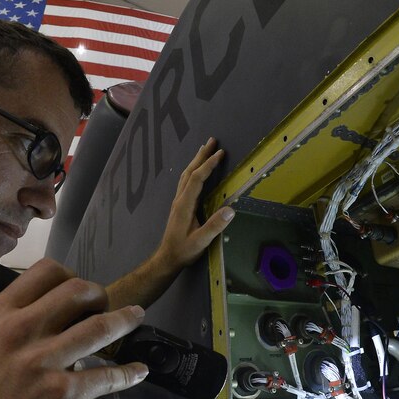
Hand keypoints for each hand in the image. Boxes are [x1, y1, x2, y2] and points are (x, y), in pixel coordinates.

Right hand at [0, 258, 147, 398]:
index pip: (46, 271)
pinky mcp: (63, 395)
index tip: (80, 291)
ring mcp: (43, 363)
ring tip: (135, 317)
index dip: (72, 277)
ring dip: (126, 319)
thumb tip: (54, 315)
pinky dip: (130, 372)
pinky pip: (108, 375)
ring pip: (101, 326)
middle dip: (100, 295)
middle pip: (78, 291)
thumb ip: (14, 326)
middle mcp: (20, 332)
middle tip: (105, 307)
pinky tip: (138, 371)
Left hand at [155, 137, 234, 268]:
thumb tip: (230, 210)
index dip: (208, 165)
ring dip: (196, 161)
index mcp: (185, 205)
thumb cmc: (184, 250)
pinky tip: (196, 171)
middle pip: (189, 172)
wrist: (167, 258)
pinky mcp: (179, 206)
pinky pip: (185, 182)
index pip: (197, 179)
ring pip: (185, 175)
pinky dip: (193, 171)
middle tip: (212, 141)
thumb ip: (214, 226)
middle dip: (201, 155)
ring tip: (204, 149)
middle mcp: (179, 199)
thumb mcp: (201, 241)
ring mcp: (177, 202)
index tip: (220, 153)